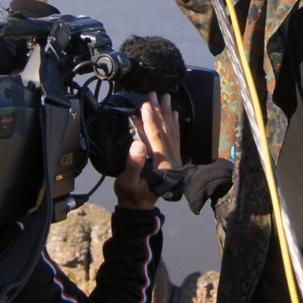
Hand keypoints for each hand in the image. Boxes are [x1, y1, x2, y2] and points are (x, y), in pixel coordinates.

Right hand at [114, 92, 182, 209]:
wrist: (140, 208)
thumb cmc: (131, 195)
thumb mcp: (127, 182)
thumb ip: (133, 164)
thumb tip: (137, 144)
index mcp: (161, 164)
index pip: (156, 135)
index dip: (150, 118)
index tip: (146, 103)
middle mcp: (171, 160)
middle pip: (165, 130)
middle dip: (159, 111)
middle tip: (154, 94)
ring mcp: (173, 159)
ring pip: (171, 132)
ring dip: (168, 114)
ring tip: (166, 98)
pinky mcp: (172, 160)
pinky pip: (175, 138)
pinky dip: (175, 125)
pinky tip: (174, 114)